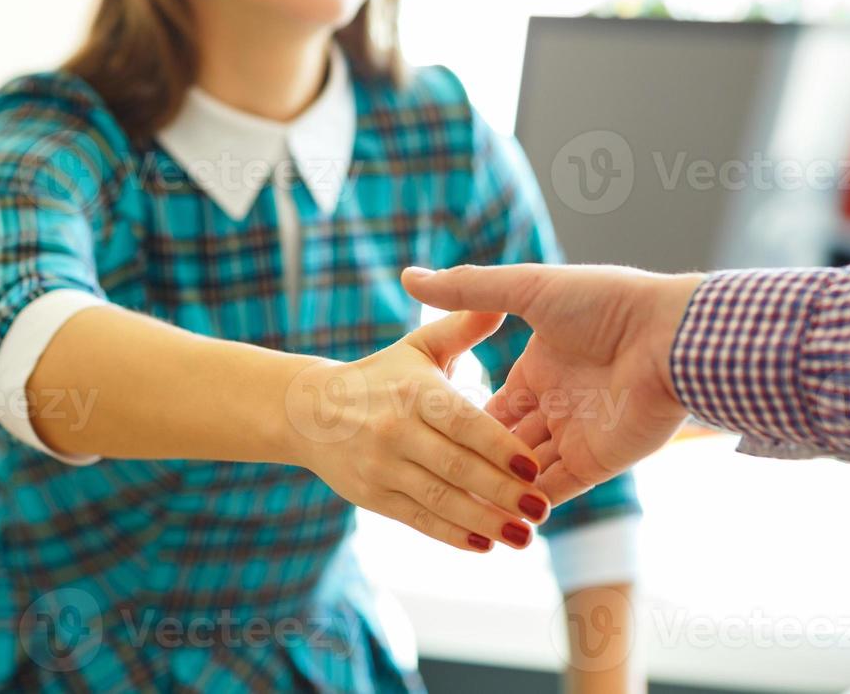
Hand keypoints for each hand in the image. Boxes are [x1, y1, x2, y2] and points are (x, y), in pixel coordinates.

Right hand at [284, 310, 551, 551]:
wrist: (308, 410)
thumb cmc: (382, 376)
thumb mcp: (419, 347)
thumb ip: (464, 326)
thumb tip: (501, 304)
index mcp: (415, 392)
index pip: (464, 423)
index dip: (500, 447)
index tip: (535, 468)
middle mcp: (396, 430)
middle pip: (457, 466)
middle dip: (501, 492)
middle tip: (541, 509)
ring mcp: (382, 467)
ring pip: (440, 500)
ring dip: (484, 521)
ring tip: (524, 536)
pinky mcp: (372, 498)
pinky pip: (418, 520)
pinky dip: (452, 535)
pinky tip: (485, 545)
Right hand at [401, 264, 704, 504]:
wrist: (669, 334)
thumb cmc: (605, 303)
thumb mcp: (528, 288)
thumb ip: (470, 290)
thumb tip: (409, 276)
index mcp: (539, 367)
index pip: (491, 406)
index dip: (461, 424)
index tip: (423, 440)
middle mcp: (556, 404)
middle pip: (505, 443)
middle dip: (475, 462)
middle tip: (432, 478)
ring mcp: (577, 435)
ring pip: (527, 472)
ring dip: (499, 488)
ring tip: (456, 504)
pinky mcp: (599, 462)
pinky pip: (559, 491)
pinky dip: (532, 505)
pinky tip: (499, 517)